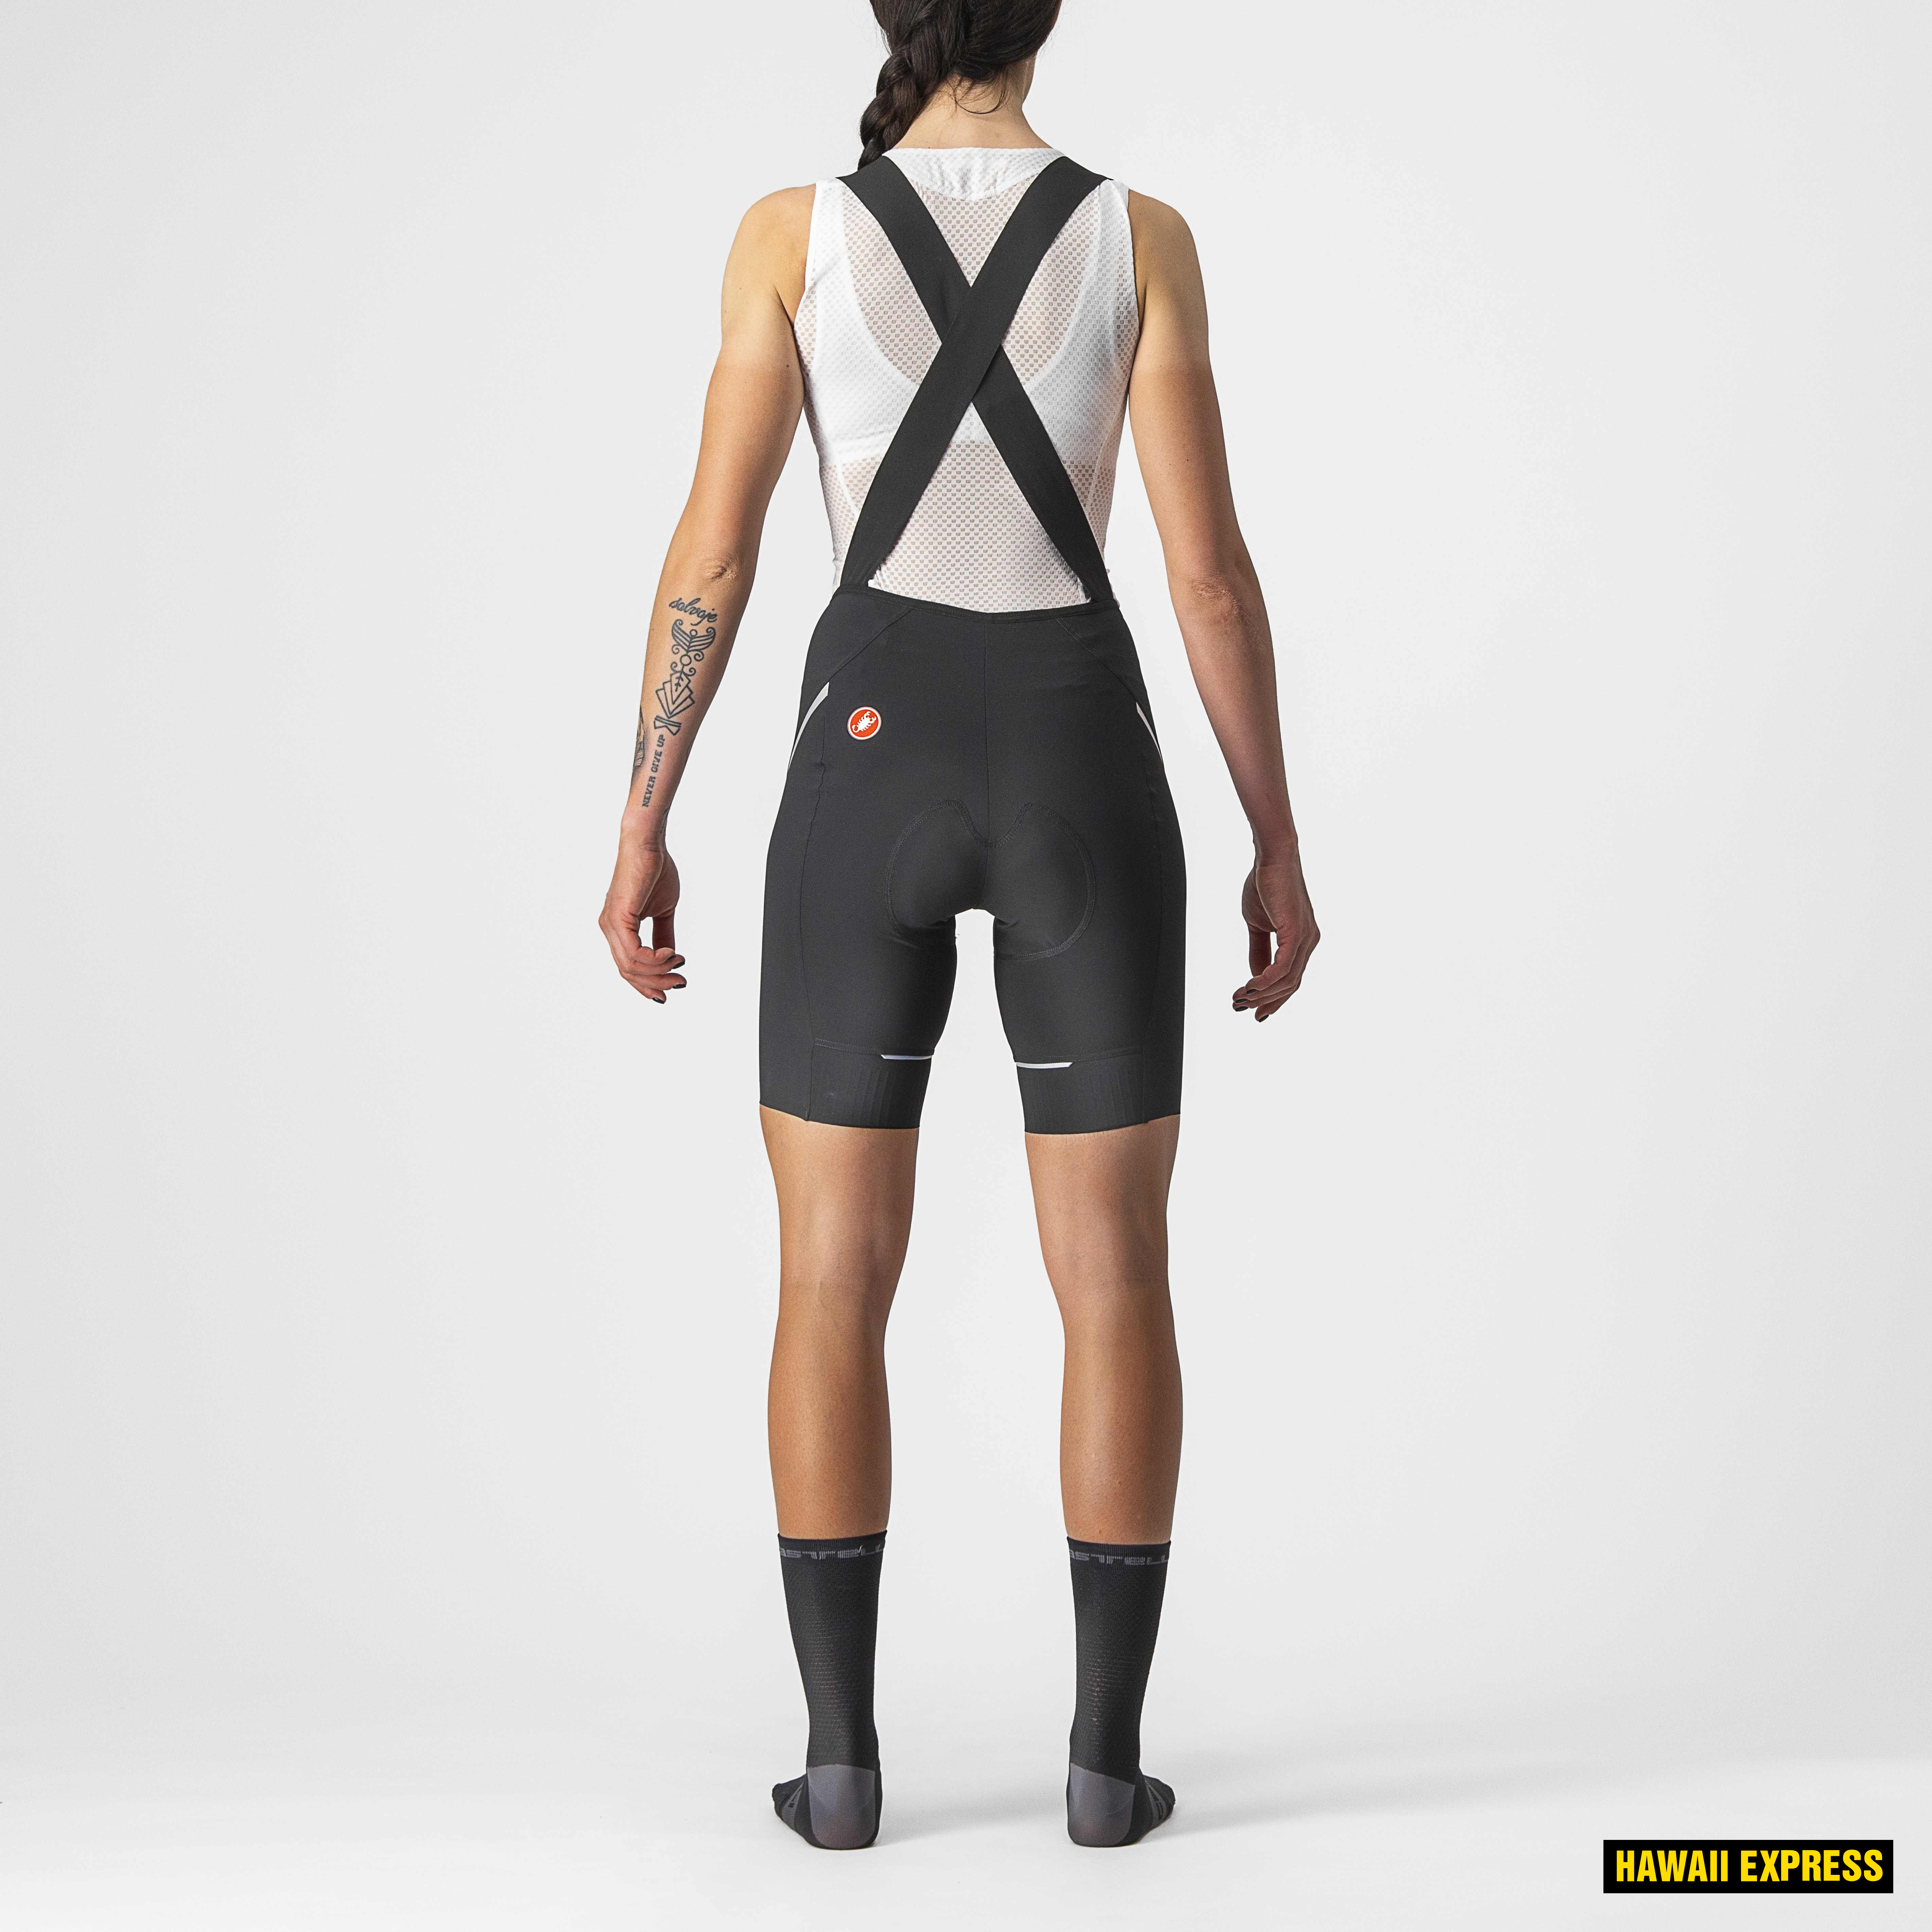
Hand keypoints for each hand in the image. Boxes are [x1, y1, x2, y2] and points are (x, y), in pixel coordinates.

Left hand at [599, 833, 685, 1003]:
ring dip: (658, 972)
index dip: (649, 983)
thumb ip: (664, 936)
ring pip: (630, 967)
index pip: (629, 967)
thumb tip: (671, 958)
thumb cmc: (654, 870)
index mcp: (618, 928)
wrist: (648, 844)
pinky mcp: (618, 917)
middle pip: (628, 972)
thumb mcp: (663, 912)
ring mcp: (611, 924)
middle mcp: (610, 929)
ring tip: (678, 965)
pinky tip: (670, 955)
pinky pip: (633, 953)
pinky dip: (654, 960)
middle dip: (656, 983)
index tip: (673, 988)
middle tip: (680, 983)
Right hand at [1233, 852, 1317, 1021]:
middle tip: (1241, 1009)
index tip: (1255, 1012)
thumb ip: (1259, 951)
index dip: (1273, 999)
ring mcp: (1306, 938)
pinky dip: (1266, 981)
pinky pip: (1283, 967)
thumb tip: (1256, 977)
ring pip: (1287, 980)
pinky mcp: (1296, 932)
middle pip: (1290, 985)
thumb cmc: (1265, 885)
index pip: (1291, 979)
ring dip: (1261, 994)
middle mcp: (1309, 942)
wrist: (1271, 858)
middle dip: (1266, 1001)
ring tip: (1239, 998)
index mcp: (1301, 941)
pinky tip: (1250, 987)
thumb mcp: (1258, 926)